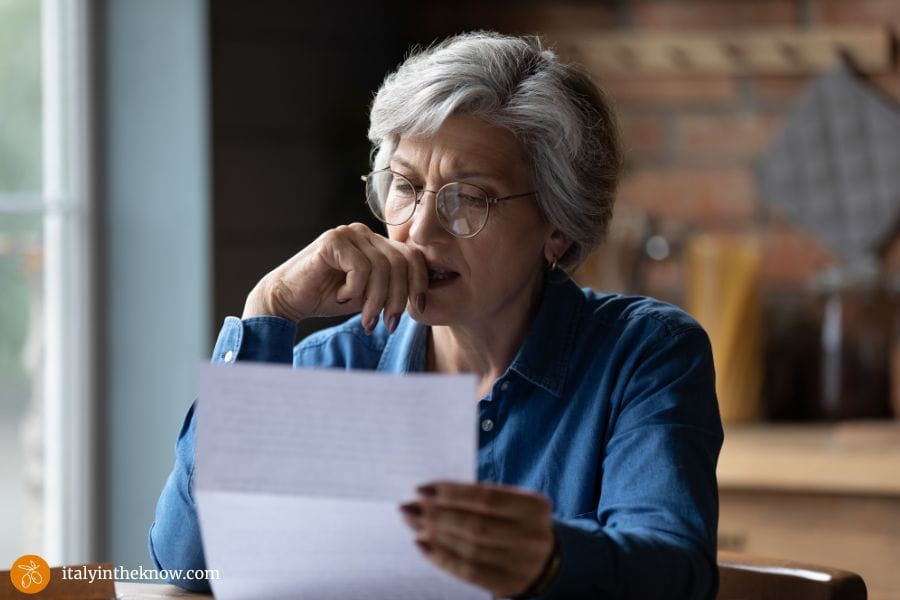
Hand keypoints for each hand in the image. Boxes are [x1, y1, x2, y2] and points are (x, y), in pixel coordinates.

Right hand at [242, 222, 427, 331]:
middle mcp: (364, 233)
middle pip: (400, 262)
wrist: (287, 300)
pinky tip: (341, 297)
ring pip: (382, 268)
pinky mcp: (332, 241)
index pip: (412, 256)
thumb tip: (424, 298)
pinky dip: (355, 290)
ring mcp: (348, 234)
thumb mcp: (370, 295)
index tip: (418, 310)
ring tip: (367, 320)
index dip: (419, 283)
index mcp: (377, 243)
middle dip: (398, 298)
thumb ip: (393, 289)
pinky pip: (360, 268)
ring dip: (376, 300)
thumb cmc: (328, 298)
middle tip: (387, 324)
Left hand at [400, 481, 555, 597]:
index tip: (421, 489)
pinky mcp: (508, 584)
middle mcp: (532, 536)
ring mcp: (522, 563)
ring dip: (434, 535)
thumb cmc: (516, 522)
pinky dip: (441, 558)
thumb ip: (478, 498)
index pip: (485, 497)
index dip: (450, 493)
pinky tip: (422, 545)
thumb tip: (428, 495)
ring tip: (412, 523)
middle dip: (436, 515)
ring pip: (469, 549)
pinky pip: (468, 572)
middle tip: (409, 507)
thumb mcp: (511, 503)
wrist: (546, 560)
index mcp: (534, 506)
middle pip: (475, 525)